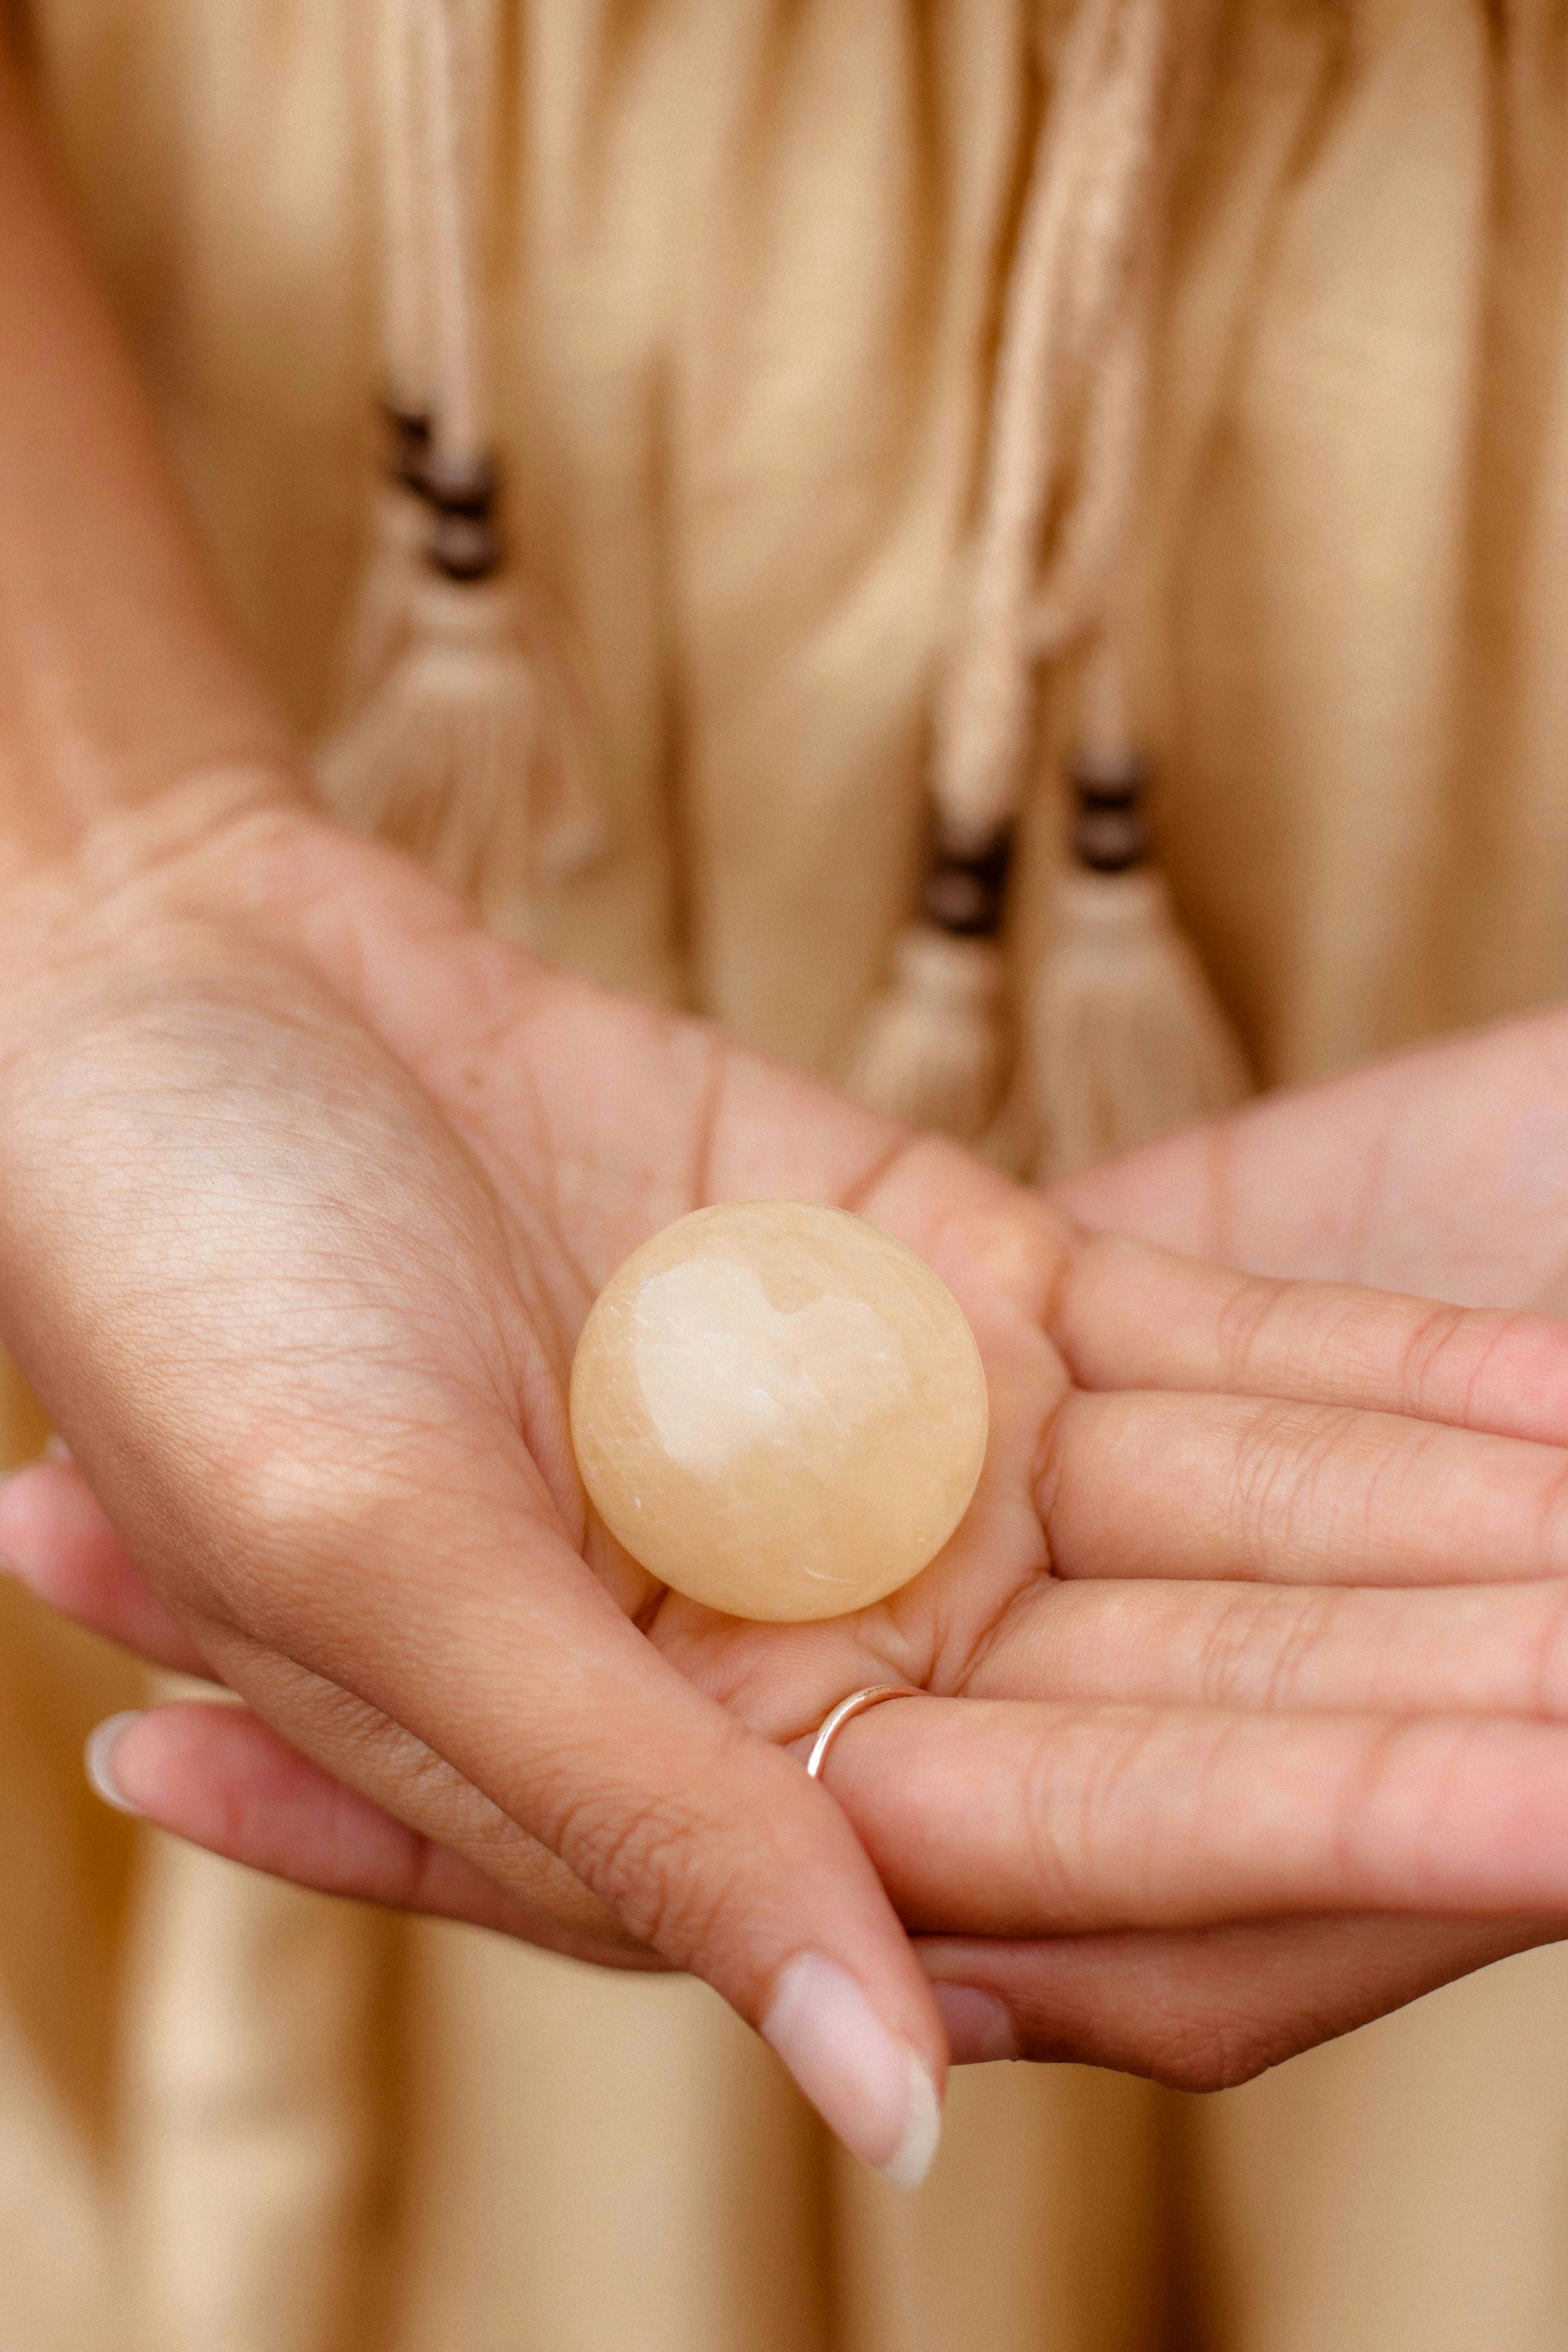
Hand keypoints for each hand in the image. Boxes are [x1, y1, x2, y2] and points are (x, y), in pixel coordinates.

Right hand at [9, 794, 1567, 2148]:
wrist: (171, 999)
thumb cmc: (180, 1285)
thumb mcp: (369, 1558)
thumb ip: (631, 1826)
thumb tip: (888, 2105)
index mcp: (684, 1771)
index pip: (1056, 1851)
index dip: (1308, 1833)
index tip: (1549, 1819)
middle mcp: (824, 1639)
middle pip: (1191, 1703)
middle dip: (1436, 1708)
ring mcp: (907, 1448)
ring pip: (1235, 1525)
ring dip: (1456, 1543)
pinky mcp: (939, 1271)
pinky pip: (1200, 1341)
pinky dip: (1375, 1370)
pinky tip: (1554, 1401)